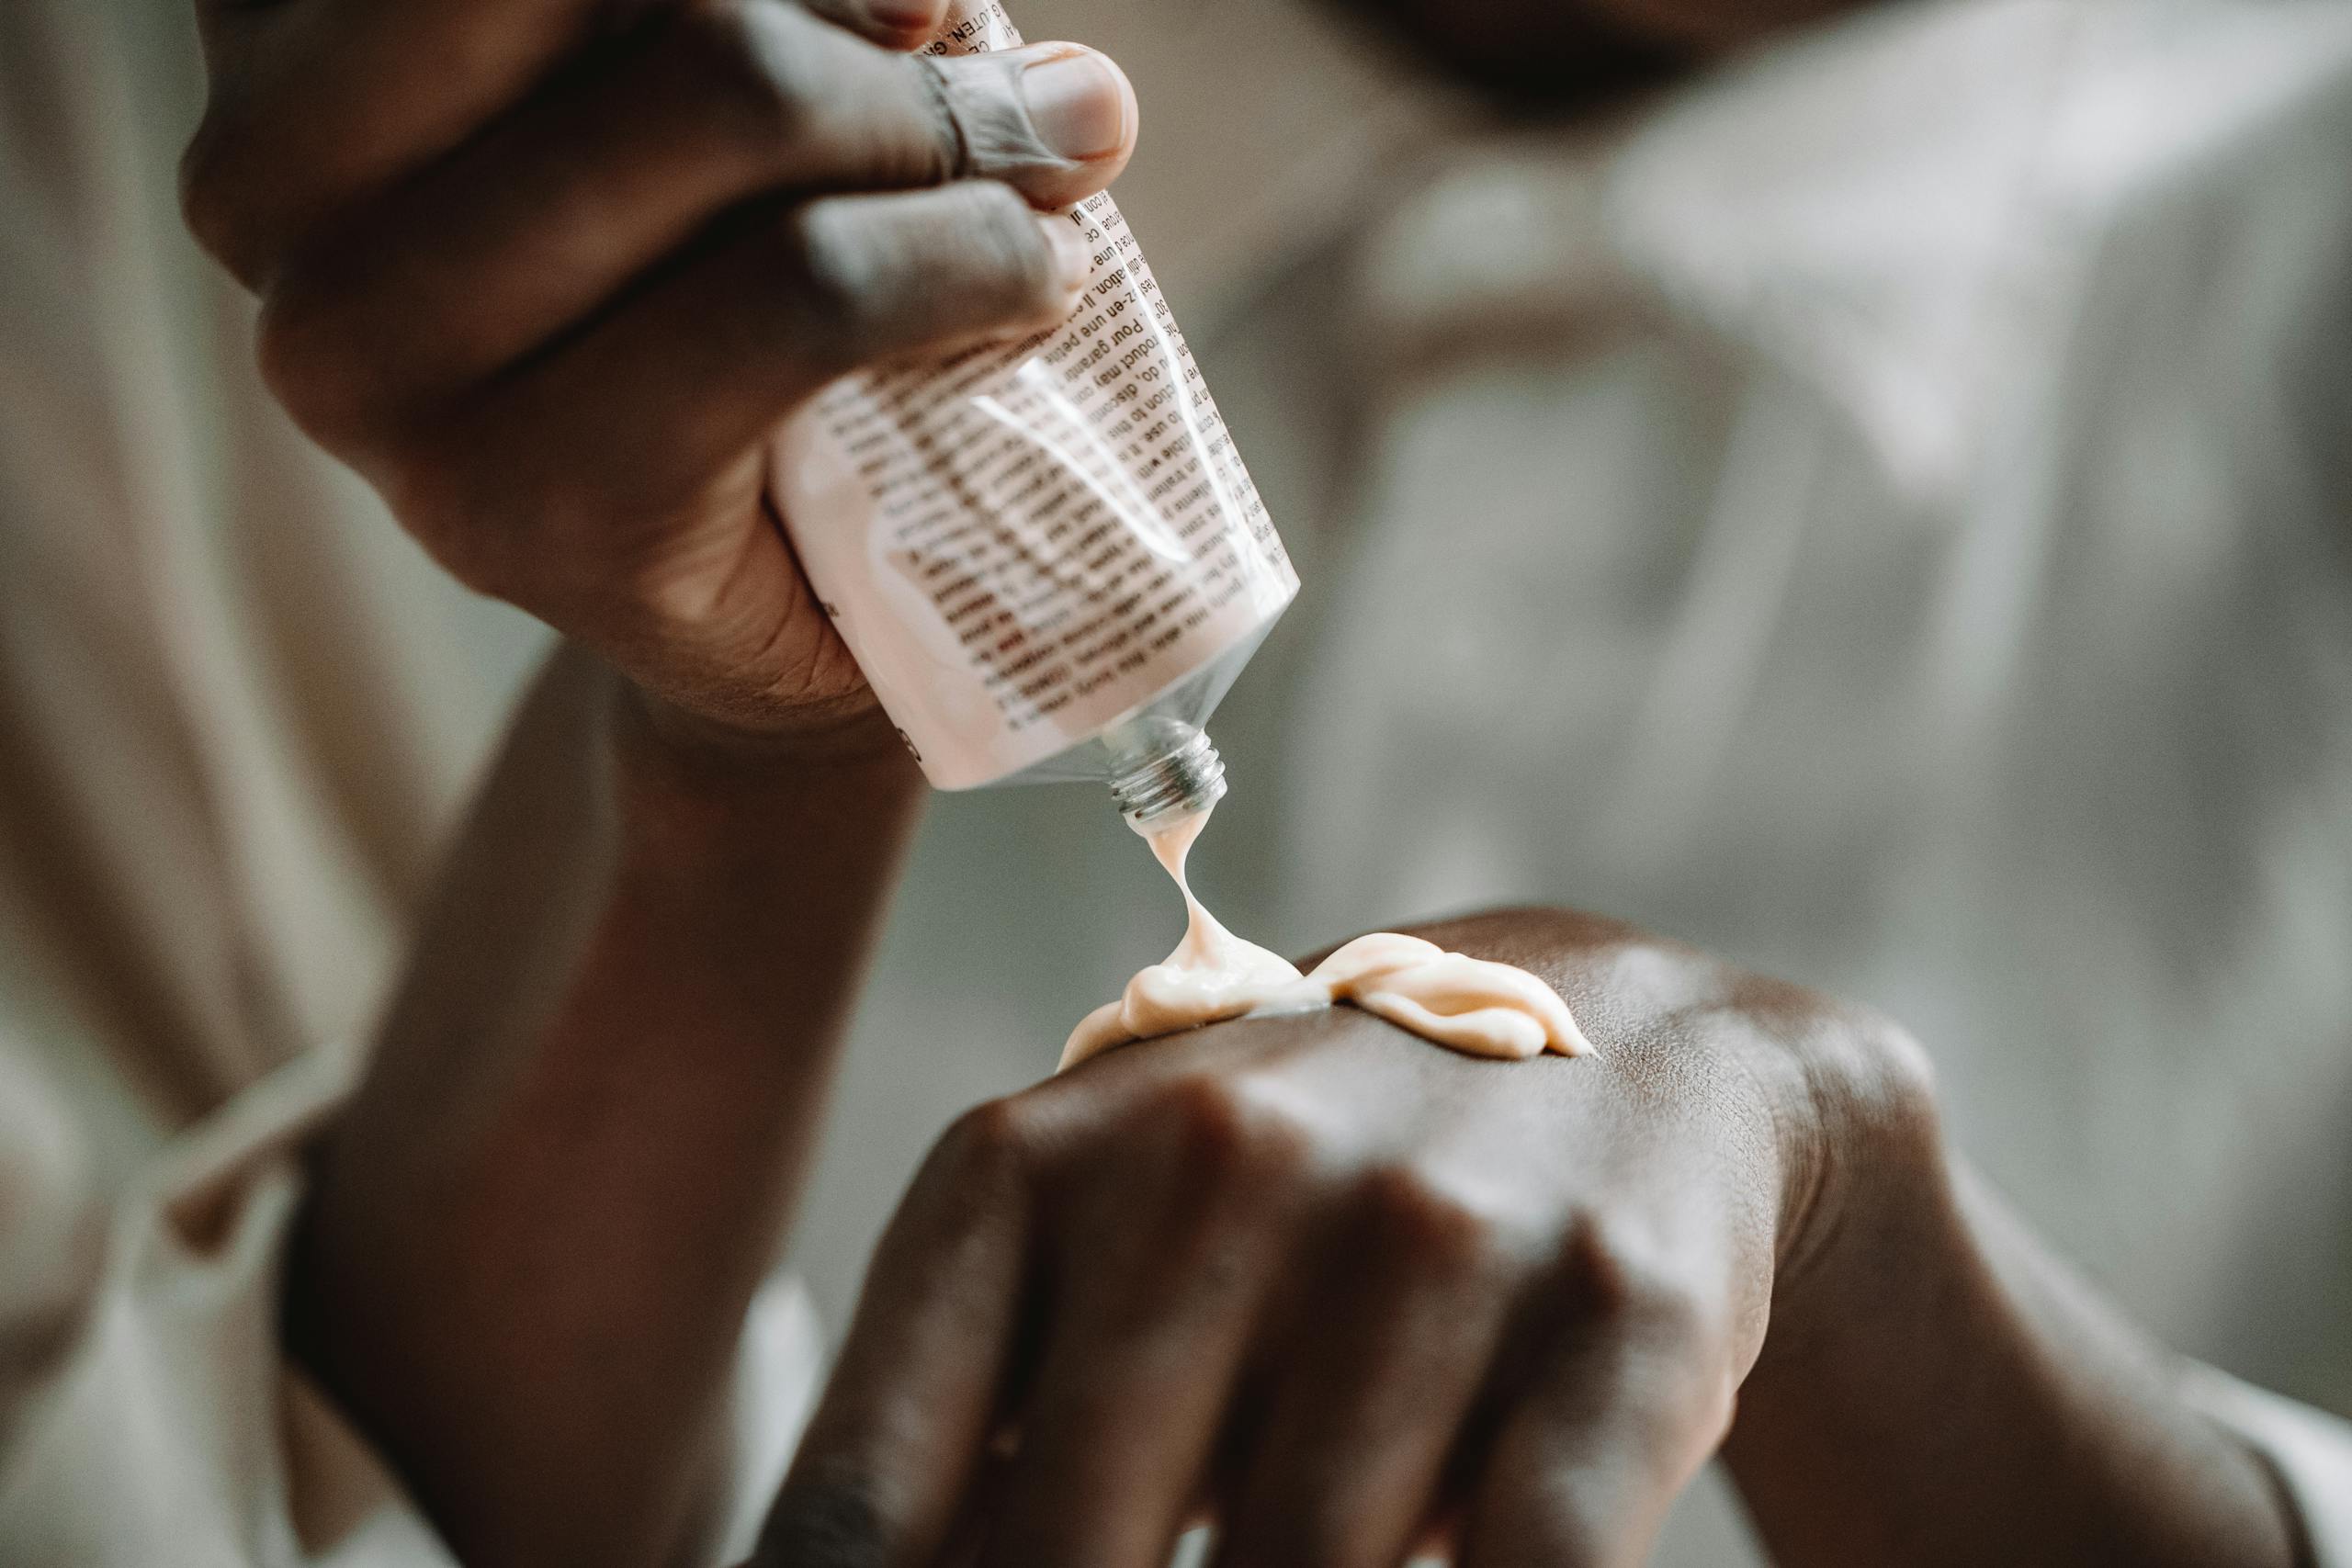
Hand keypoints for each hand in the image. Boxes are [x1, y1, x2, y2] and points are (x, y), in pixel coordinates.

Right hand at [181, 0, 1137, 736]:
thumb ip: (775, 25)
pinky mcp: (526, 505)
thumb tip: (997, 34)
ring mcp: (371, 365)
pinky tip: (1037, 282)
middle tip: (987, 82)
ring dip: (936, 127)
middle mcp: (265, 188)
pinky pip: (805, 290)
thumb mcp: (719, 117)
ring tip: (1038, 176)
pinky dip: (968, 260)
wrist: (772, 603)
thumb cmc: (737, 303)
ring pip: (726, 100)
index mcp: (283, 49)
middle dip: (854, 20)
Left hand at [752, 907, 1931, 1567]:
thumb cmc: (1286, 1200)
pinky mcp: (1618, 1306)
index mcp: (1030, 1167)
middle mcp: (1214, 1163)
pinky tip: (1441, 1549)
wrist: (1609, 1040)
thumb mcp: (1094, 1251)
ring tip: (1293, 1530)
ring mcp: (1425, 1231)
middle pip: (1068, 1557)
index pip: (863, 1503)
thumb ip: (974, 1430)